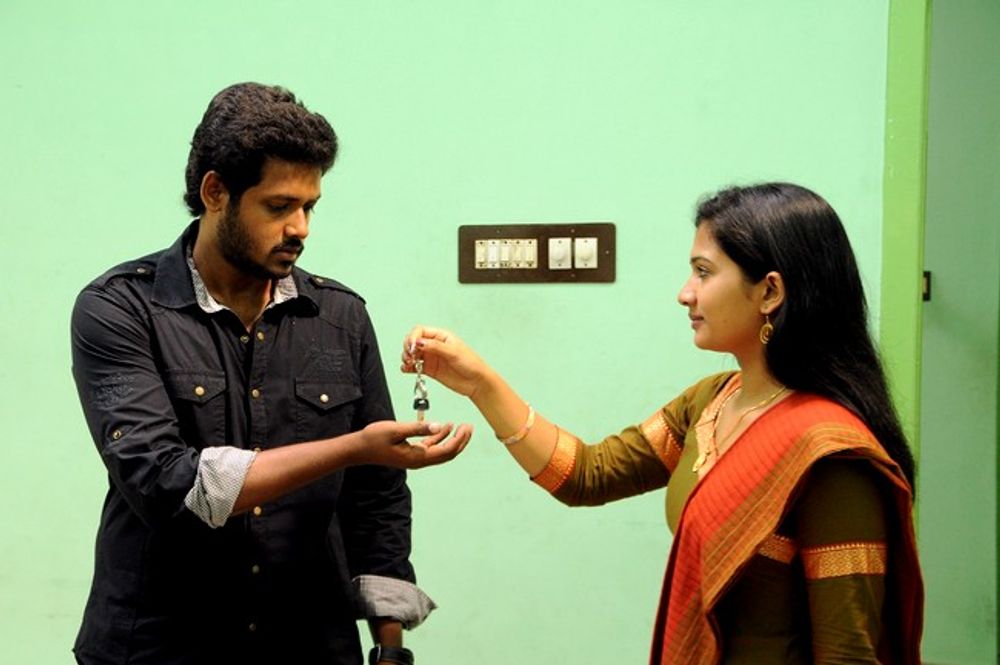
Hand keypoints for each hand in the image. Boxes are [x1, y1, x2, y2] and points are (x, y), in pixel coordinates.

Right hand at [355, 420, 471, 467]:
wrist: (358, 449)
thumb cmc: (374, 438)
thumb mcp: (396, 429)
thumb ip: (418, 428)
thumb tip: (438, 425)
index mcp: (417, 457)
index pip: (446, 451)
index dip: (459, 440)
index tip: (466, 426)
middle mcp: (419, 461)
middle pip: (447, 454)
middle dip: (460, 441)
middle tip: (469, 426)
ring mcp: (415, 458)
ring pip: (440, 451)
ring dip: (451, 439)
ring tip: (460, 425)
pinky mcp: (410, 453)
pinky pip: (430, 447)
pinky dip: (439, 437)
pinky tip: (444, 426)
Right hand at [401, 325, 489, 397]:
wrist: (477, 383)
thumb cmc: (471, 364)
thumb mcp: (454, 352)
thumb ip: (436, 347)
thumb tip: (419, 342)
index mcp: (441, 336)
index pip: (420, 331)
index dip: (413, 337)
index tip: (412, 347)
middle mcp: (434, 345)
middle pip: (413, 341)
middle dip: (408, 347)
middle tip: (410, 356)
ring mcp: (431, 358)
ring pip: (412, 354)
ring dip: (406, 357)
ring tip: (408, 363)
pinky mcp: (430, 369)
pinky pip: (414, 366)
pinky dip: (407, 367)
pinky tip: (407, 369)